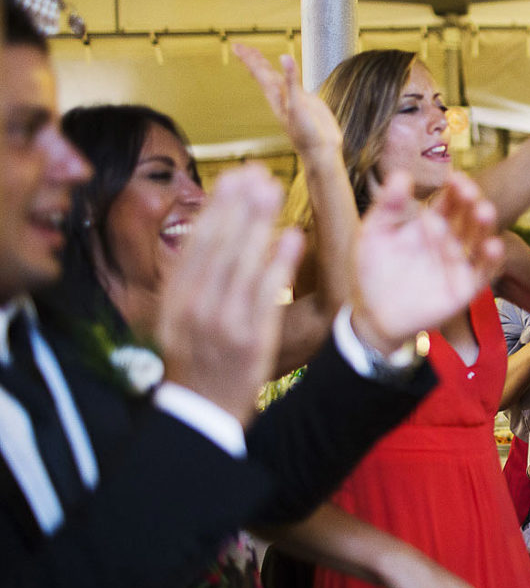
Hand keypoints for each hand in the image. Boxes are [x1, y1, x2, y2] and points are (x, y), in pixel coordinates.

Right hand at [158, 166, 303, 424]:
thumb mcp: (179, 317)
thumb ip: (189, 279)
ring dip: (258, 223)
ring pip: (242, 264)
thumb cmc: (196, 361)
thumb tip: (204, 233)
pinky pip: (268, 295)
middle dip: (238, 205)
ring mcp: (224, 324)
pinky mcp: (253, 341)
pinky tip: (293, 236)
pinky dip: (280, 263)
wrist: (202, 415)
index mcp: (177, 300)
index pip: (196, 244)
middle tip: (257, 171)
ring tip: (273, 190)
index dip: (215, 208)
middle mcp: (196, 308)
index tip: (233, 176)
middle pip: (218, 246)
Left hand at [233, 44, 341, 158]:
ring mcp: (293, 98)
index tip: (236, 47)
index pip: (259, 72)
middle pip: (262, 73)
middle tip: (239, 47)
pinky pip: (292, 83)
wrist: (321, 150)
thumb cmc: (307, 133)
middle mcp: (281, 96)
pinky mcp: (306, 101)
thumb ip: (292, 81)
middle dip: (251, 60)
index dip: (249, 59)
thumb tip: (284, 57)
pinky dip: (288, 74)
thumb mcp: (297, 105)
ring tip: (256, 56)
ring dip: (265, 66)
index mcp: (275, 96)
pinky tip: (287, 70)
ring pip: (275, 78)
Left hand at [350, 171, 504, 353]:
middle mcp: (450, 240)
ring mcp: (458, 264)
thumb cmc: (373, 270)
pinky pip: (482, 273)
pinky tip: (492, 246)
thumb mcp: (374, 233)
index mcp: (431, 223)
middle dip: (471, 202)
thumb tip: (401, 174)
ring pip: (479, 241)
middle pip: (468, 217)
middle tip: (468, 191)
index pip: (450, 201)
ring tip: (483, 211)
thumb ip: (388, 205)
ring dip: (484, 225)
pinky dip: (491, 260)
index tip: (455, 178)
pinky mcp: (464, 289)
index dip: (456, 189)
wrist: (372, 313)